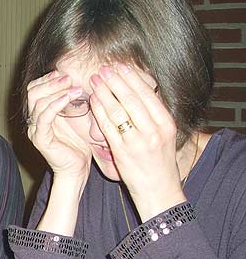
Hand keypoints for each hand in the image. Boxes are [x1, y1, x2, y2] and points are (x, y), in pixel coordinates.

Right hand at [26, 71, 92, 181]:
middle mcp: (34, 121)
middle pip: (32, 92)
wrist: (76, 169)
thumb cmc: (79, 145)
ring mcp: (35, 130)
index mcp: (40, 114)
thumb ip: (74, 101)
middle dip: (50, 82)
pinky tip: (69, 98)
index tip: (64, 74)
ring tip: (75, 88)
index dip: (47, 79)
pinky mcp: (40, 139)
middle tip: (69, 78)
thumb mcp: (78, 117)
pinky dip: (55, 104)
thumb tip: (81, 80)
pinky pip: (44, 117)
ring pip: (37, 102)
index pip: (34, 89)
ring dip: (56, 91)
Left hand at [89, 64, 184, 219]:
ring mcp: (138, 141)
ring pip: (119, 110)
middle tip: (104, 69)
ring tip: (95, 80)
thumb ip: (152, 117)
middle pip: (133, 99)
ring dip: (105, 92)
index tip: (121, 67)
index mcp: (166, 123)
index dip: (133, 78)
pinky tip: (93, 100)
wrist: (159, 191)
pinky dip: (99, 111)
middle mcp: (154, 130)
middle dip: (117, 81)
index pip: (148, 94)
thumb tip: (140, 94)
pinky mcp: (123, 152)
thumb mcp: (163, 136)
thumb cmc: (159, 163)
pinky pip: (108, 126)